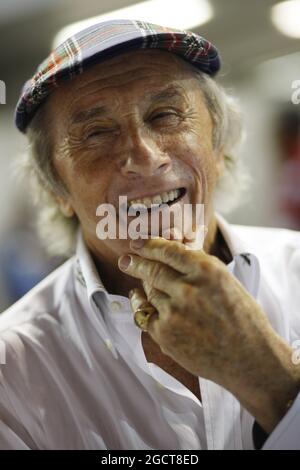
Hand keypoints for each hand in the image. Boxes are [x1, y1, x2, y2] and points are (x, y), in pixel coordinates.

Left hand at [118, 237, 299, 432]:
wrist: (248, 358)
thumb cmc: (242, 318)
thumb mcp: (226, 282)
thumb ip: (199, 267)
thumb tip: (176, 252)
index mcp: (207, 270)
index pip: (169, 251)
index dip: (150, 246)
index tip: (138, 244)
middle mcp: (188, 289)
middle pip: (152, 269)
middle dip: (135, 263)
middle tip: (125, 260)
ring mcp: (174, 312)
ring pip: (148, 292)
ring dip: (143, 286)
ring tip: (139, 283)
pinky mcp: (165, 334)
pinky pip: (145, 315)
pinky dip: (141, 307)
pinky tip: (140, 302)